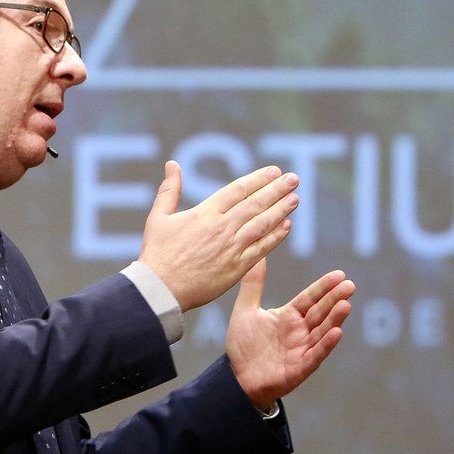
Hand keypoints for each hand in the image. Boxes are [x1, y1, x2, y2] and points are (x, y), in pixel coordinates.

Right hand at [139, 161, 298, 311]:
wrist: (161, 289)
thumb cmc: (157, 254)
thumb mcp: (159, 217)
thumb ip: (169, 190)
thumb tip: (172, 163)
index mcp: (205, 212)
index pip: (239, 190)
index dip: (259, 179)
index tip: (274, 171)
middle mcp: (222, 227)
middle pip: (256, 204)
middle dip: (277, 190)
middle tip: (294, 179)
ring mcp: (232, 247)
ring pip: (263, 224)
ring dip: (281, 210)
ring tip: (295, 198)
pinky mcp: (237, 268)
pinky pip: (262, 248)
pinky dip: (275, 236)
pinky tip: (286, 226)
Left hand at [225, 261, 354, 412]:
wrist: (236, 378)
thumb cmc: (243, 346)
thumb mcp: (246, 310)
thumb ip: (253, 285)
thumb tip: (258, 257)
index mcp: (289, 316)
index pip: (310, 298)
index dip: (323, 287)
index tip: (339, 274)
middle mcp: (300, 331)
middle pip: (320, 312)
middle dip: (335, 298)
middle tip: (350, 285)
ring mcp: (302, 349)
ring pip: (322, 331)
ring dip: (335, 319)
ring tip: (346, 304)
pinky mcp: (300, 367)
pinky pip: (316, 354)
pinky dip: (326, 344)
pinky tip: (337, 332)